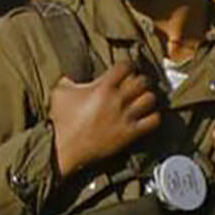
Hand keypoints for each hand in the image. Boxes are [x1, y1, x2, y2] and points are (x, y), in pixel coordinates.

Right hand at [49, 61, 159, 177]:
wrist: (63, 149)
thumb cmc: (61, 120)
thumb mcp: (60, 92)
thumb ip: (72, 78)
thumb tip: (78, 73)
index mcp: (102, 87)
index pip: (125, 66)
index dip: (127, 65)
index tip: (125, 70)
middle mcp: (117, 100)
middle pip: (142, 81)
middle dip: (141, 80)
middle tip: (136, 85)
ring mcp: (125, 117)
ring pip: (150, 99)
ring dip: (148, 97)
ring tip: (142, 99)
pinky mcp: (130, 133)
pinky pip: (154, 120)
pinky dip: (153, 116)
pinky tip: (146, 116)